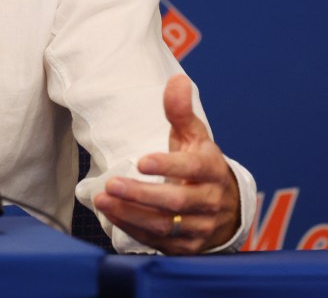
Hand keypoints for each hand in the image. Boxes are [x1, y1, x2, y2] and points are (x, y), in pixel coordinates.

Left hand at [93, 74, 239, 253]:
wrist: (225, 208)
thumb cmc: (200, 164)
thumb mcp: (193, 136)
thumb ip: (180, 111)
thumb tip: (176, 80)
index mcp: (212, 170)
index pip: (193, 170)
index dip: (168, 166)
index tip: (141, 161)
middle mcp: (209, 201)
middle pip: (176, 202)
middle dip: (142, 194)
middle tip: (111, 183)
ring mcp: (199, 227)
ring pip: (165, 225)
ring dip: (131, 213)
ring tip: (102, 198)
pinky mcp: (187, 247)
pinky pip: (158, 241)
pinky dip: (132, 228)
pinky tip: (111, 212)